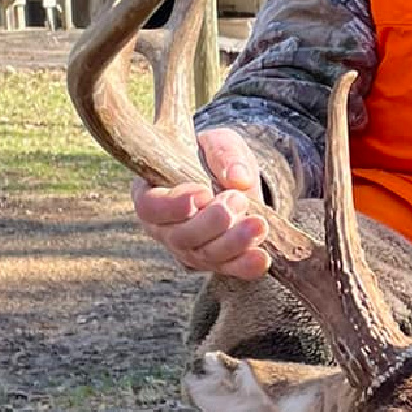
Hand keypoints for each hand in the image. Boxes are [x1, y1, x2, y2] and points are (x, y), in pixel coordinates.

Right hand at [130, 128, 271, 278]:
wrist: (233, 181)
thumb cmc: (213, 158)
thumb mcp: (218, 143)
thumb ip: (224, 154)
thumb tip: (238, 178)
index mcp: (151, 193)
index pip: (150, 207)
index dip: (174, 205)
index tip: (204, 191)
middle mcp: (163, 227)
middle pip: (179, 237)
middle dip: (212, 222)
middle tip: (239, 199)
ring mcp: (186, 249)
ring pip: (204, 255)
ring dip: (233, 243)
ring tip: (258, 224)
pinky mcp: (212, 262)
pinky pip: (226, 268)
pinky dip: (244, 265)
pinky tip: (261, 258)